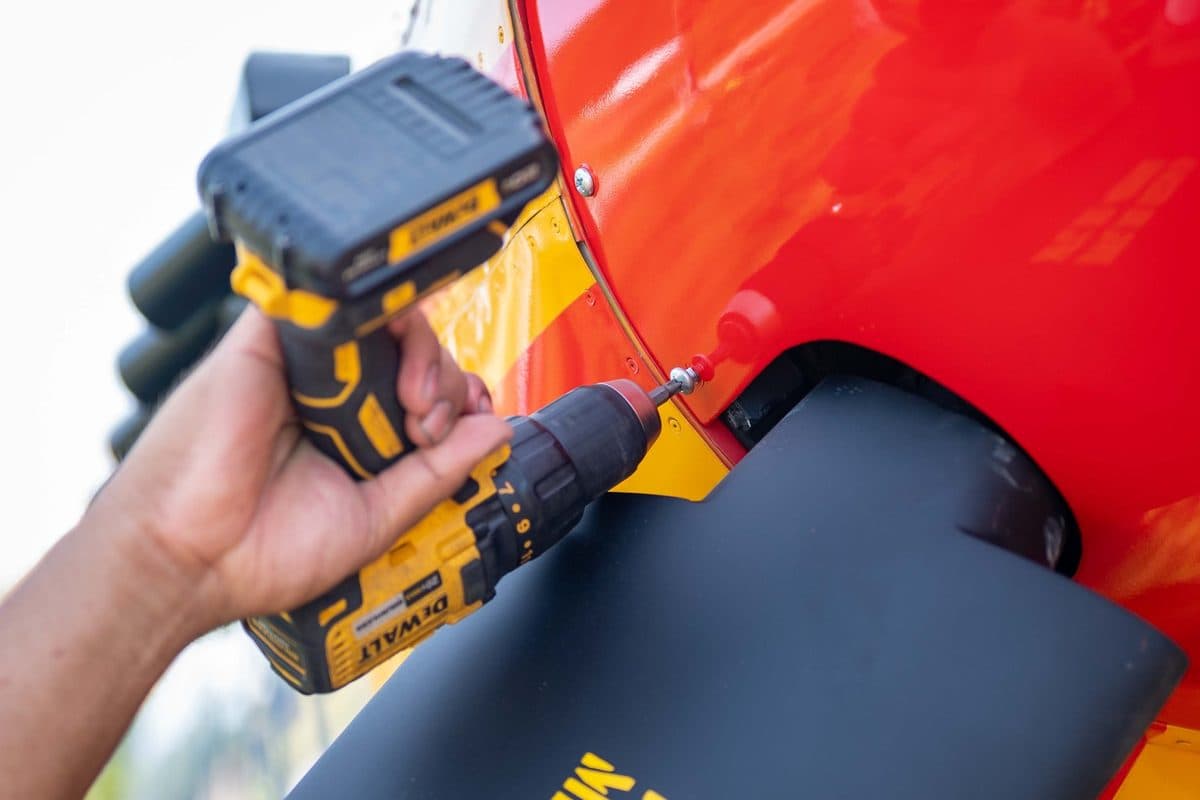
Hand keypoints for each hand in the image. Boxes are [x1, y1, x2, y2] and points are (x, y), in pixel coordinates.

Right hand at [87, 307, 511, 634]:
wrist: (191, 558)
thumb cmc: (264, 551)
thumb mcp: (378, 516)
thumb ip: (437, 472)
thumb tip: (494, 430)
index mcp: (357, 434)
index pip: (426, 390)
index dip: (458, 398)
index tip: (465, 428)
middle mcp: (334, 396)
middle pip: (413, 352)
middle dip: (445, 380)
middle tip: (430, 425)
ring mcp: (303, 366)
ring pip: (383, 320)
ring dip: (420, 352)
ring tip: (414, 404)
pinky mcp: (268, 339)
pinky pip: (326, 301)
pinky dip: (370, 313)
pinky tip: (387, 356)